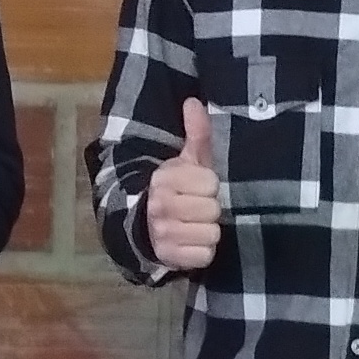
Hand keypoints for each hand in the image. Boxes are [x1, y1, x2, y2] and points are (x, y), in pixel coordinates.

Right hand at [143, 101, 222, 272]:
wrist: (146, 225)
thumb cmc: (176, 189)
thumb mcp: (186, 160)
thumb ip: (196, 132)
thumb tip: (194, 101)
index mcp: (164, 178)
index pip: (211, 184)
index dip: (210, 185)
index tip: (200, 186)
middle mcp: (160, 205)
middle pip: (212, 210)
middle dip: (209, 209)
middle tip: (198, 207)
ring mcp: (162, 233)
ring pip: (211, 234)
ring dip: (207, 231)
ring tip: (195, 225)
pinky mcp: (168, 257)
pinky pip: (204, 256)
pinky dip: (202, 252)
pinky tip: (192, 243)